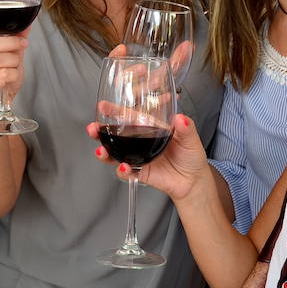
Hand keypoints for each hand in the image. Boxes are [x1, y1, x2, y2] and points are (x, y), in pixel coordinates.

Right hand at [0, 11, 28, 117]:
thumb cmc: (2, 78)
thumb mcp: (12, 57)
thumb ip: (17, 41)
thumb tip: (27, 24)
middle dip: (10, 43)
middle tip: (22, 45)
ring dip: (13, 61)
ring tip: (15, 65)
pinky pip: (3, 74)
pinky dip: (13, 74)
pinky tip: (12, 77)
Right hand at [87, 112, 210, 200]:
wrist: (193, 181)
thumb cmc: (191, 156)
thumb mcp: (191, 139)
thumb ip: (186, 128)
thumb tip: (180, 118)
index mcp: (150, 128)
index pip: (129, 117)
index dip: (115, 111)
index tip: (102, 106)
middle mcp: (139, 142)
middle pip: (115, 135)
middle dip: (100, 132)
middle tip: (92, 129)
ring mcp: (137, 157)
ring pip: (114, 153)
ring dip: (104, 152)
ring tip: (101, 152)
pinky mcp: (139, 173)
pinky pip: (126, 171)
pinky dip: (122, 170)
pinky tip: (124, 167)